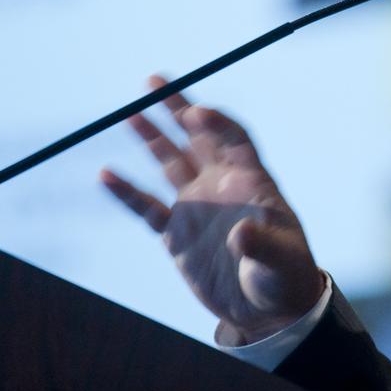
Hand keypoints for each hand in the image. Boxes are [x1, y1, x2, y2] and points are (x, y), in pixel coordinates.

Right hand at [100, 76, 324, 342]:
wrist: (267, 309)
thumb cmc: (284, 277)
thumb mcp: (279, 261)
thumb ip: (261, 245)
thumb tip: (240, 233)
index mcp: (252, 181)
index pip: (234, 139)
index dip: (217, 122)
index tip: (197, 112)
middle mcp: (222, 185)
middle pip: (197, 136)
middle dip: (177, 108)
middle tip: (154, 80)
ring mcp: (197, 206)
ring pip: (171, 162)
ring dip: (152, 138)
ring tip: (130, 114)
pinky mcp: (177, 233)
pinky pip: (147, 208)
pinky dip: (127, 192)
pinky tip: (106, 175)